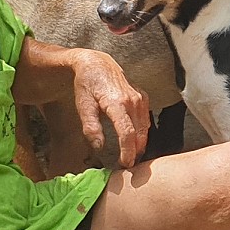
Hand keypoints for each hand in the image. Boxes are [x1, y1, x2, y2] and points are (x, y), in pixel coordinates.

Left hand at [72, 50, 150, 167]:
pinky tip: (134, 141)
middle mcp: (133, 100)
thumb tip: (99, 146)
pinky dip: (142, 133)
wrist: (96, 63)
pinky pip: (146, 120)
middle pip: (139, 134)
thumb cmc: (87, 84)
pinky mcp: (143, 97)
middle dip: (135, 152)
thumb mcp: (83, 105)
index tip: (124, 164)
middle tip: (127, 166)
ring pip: (145, 128)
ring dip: (140, 144)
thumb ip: (91, 127)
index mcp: (117, 103)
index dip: (128, 151)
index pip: (127, 133)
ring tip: (131, 157)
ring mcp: (140, 98)